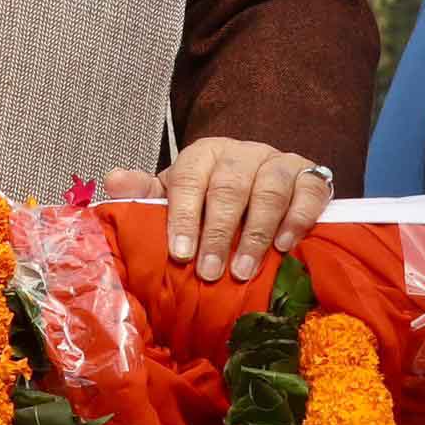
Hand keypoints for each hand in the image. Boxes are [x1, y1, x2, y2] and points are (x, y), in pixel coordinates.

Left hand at [102, 140, 336, 284]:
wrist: (264, 185)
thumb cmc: (212, 199)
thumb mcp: (177, 196)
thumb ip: (146, 193)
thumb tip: (113, 181)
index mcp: (204, 154)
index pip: (189, 179)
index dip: (183, 217)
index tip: (180, 254)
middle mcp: (242, 152)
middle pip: (229, 186)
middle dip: (218, 233)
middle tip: (209, 272)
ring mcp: (279, 161)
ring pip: (269, 189)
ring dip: (255, 233)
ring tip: (243, 271)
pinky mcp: (311, 175)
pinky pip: (309, 191)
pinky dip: (297, 218)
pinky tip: (285, 247)